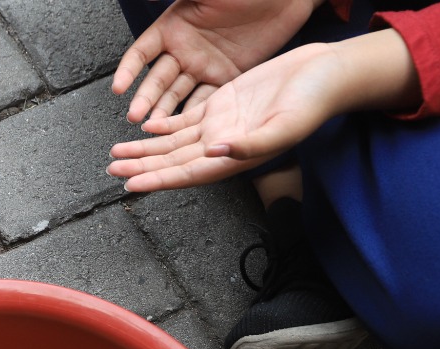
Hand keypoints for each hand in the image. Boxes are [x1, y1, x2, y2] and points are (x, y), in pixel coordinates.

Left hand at [107, 30, 417, 191]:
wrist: (327, 73)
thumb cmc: (313, 101)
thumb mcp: (285, 125)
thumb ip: (252, 144)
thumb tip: (216, 152)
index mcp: (236, 156)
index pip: (188, 173)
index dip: (159, 180)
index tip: (131, 185)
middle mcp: (223, 145)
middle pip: (173, 161)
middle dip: (142, 166)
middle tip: (111, 170)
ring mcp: (222, 123)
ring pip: (174, 142)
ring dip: (145, 150)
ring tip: (116, 155)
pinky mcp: (224, 102)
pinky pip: (187, 119)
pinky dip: (164, 126)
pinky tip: (145, 128)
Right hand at [111, 0, 320, 122]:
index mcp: (174, 26)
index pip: (142, 52)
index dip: (128, 70)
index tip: (119, 87)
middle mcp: (184, 49)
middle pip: (157, 79)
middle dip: (145, 98)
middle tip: (135, 117)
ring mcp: (204, 65)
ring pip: (176, 94)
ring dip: (163, 111)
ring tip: (152, 128)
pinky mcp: (226, 76)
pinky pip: (204, 98)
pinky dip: (191, 113)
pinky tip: (181, 127)